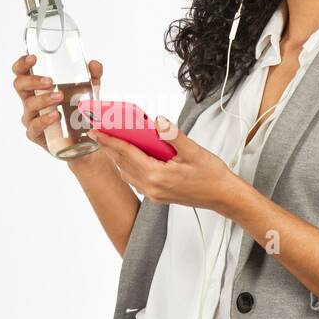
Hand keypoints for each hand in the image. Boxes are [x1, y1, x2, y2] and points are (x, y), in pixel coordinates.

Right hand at [12, 54, 104, 156]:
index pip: (22, 72)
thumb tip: (93, 64)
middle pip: (19, 85)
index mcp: (36, 87)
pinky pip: (35, 126)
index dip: (23, 63)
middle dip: (33, 81)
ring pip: (29, 105)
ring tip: (60, 96)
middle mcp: (30, 100)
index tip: (34, 58)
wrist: (82, 140)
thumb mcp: (89, 91)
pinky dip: (45, 119)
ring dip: (43, 99)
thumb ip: (93, 76)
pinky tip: (56, 115)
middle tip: (50, 82)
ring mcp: (31, 117)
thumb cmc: (78, 110)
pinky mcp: (35, 134)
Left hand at [88, 115, 238, 212]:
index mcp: (157, 175)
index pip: (126, 154)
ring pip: (127, 173)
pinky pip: (135, 180)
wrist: (222, 196)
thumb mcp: (194, 151)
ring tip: (110, 142)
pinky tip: (130, 157)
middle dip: (109, 147)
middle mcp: (151, 187)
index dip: (109, 140)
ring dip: (117, 158)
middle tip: (97, 132)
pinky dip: (128, 167)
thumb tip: (158, 121)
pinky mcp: (157, 195)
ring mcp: (153, 193)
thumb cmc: (211, 175)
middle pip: (122, 164)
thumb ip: (173, 136)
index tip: (95, 131)